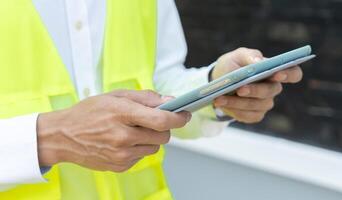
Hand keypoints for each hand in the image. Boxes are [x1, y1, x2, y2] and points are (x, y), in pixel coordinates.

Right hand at [36, 90, 190, 171]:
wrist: (62, 136)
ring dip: (151, 139)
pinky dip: (139, 148)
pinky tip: (123, 142)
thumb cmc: (89, 113)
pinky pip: (142, 156)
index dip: (178, 118)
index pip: (161, 119)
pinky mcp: (120, 166)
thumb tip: (170, 100)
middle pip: (163, 136)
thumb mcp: (115, 96)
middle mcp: (122, 136)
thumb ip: (145, 97)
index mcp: (122, 113)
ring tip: (133, 131)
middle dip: (164, 127)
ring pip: (155, 147)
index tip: (185, 114)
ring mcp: (121, 154)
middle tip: (155, 121)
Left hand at [211, 47, 302, 122]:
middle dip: (255, 90)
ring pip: (258, 105)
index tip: (277, 73)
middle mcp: (273, 88)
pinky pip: (249, 116)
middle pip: (272, 91)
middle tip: (240, 89)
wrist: (219, 82)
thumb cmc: (232, 65)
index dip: (289, 74)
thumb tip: (259, 62)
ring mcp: (265, 103)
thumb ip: (249, 56)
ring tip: (220, 98)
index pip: (294, 73)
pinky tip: (222, 104)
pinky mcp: (255, 114)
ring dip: (238, 102)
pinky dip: (235, 110)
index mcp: (274, 71)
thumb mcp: (237, 56)